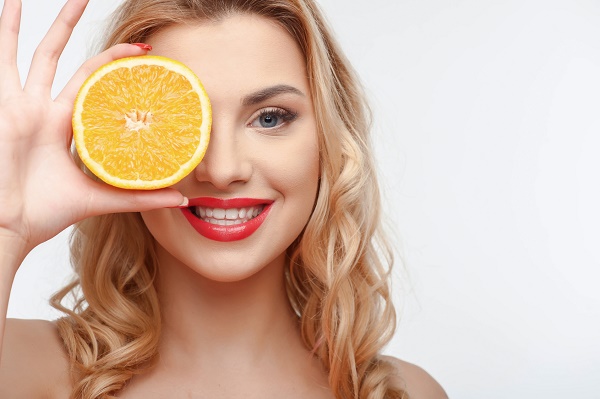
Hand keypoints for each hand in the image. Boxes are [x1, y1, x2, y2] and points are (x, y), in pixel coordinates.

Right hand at [0, 0, 184, 259]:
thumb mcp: (101, 197)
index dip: (115, 65)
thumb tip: (183, 200)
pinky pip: (2, 63)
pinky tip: (4, 5)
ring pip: (35, 52)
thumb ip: (140, 196)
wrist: (10, 226)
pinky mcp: (5, 108)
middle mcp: (44, 109)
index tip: (143, 53)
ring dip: (44, 24)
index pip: (94, 83)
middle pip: (63, 57)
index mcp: (67, 126)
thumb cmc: (46, 212)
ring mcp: (23, 105)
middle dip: (72, 27)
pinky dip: (2, 35)